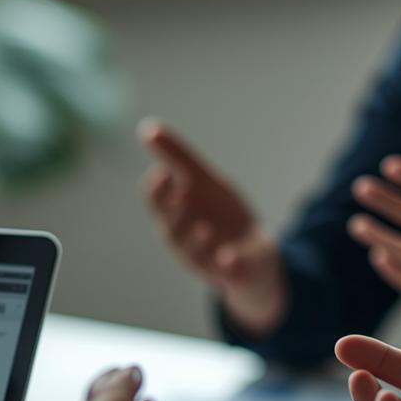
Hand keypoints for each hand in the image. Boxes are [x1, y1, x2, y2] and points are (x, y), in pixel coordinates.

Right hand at [138, 118, 286, 336]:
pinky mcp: (234, 272)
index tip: (166, 173)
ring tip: (205, 229)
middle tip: (181, 196)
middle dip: (174, 215)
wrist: (254, 257)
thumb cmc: (220, 216)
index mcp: (175, 214)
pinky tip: (230, 256)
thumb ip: (178, 156)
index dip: (158, 189)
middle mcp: (185, 239)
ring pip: (194, 254)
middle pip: (170, 229)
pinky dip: (228, 264)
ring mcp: (208, 259)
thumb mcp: (203, 182)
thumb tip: (147, 127)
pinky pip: (228, 272)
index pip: (156, 201)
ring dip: (197, 241)